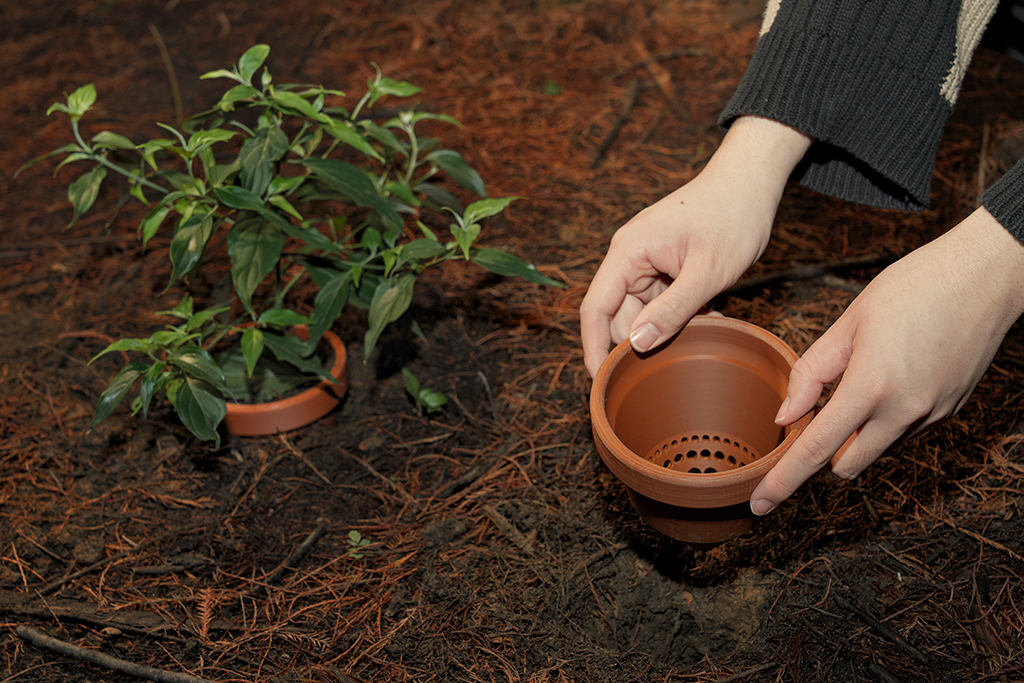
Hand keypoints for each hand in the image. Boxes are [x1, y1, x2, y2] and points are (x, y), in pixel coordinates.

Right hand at [580, 116, 811, 377]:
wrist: (751, 182)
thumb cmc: (732, 216)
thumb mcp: (707, 271)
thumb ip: (672, 311)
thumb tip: (636, 345)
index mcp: (628, 252)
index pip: (595, 308)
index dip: (593, 348)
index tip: (600, 383)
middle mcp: (630, 257)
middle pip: (620, 315)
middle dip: (643, 342)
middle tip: (677, 361)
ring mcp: (647, 262)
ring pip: (644, 313)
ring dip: (668, 330)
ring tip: (703, 331)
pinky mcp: (665, 266)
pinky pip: (662, 303)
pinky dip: (682, 317)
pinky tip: (710, 319)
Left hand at [751, 207, 1023, 514]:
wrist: (985, 276)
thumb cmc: (912, 288)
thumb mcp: (848, 323)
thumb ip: (811, 373)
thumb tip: (784, 417)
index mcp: (870, 387)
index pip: (815, 450)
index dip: (784, 481)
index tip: (761, 505)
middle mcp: (904, 412)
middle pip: (845, 464)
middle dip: (825, 451)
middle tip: (816, 411)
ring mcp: (931, 415)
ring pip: (876, 449)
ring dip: (857, 434)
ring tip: (863, 378)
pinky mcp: (949, 411)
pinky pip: (904, 431)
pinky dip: (886, 419)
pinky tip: (893, 375)